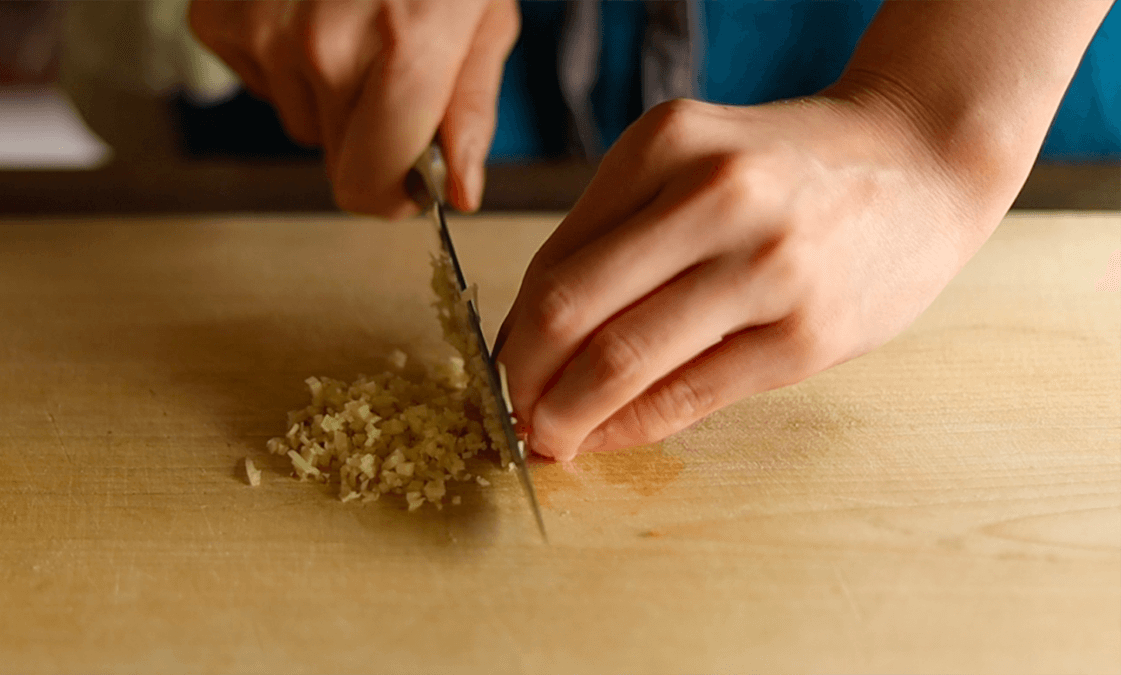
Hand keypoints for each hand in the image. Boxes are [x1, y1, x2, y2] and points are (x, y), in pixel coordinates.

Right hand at [189, 0, 518, 216]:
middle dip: (369, 134)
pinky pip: (259, 78)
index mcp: (404, 50)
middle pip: (333, 158)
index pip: (365, 185)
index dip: (390, 195)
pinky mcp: (218, 13)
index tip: (409, 182)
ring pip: (299, 118)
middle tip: (393, 70)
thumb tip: (460, 193)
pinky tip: (310, 5)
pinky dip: (285, 57)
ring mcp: (263, 28)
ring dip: (328, 90)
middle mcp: (323, 46)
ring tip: (354, 19)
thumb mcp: (483, 17)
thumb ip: (468, 111)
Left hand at [495, 94, 1012, 460]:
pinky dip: (631, 427)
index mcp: (666, 143)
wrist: (921, 163)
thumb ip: (618, 235)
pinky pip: (688, 396)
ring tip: (548, 438)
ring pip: (622, 360)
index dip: (512, 329)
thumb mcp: (693, 163)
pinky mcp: (805, 333)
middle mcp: (713, 195)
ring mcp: (765, 265)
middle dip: (523, 379)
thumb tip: (535, 336)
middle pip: (572, 311)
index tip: (499, 369)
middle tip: (511, 414)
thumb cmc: (789, 172)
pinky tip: (608, 437)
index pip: (555, 259)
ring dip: (566, 415)